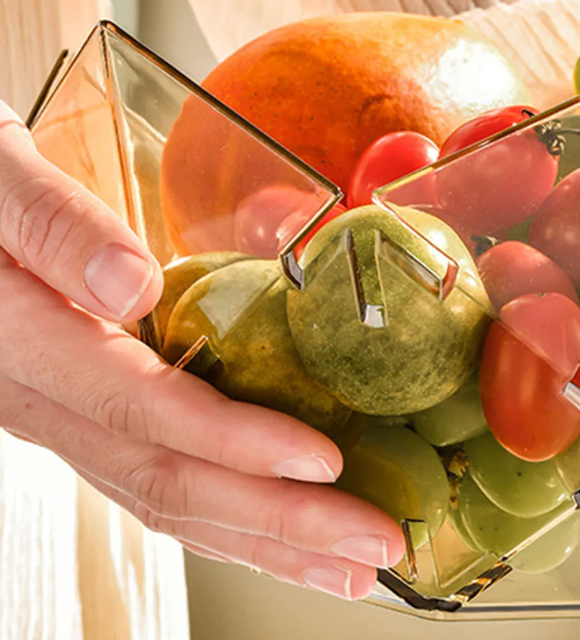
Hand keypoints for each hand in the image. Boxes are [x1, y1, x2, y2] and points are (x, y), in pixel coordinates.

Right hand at [0, 100, 403, 600]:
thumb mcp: (3, 182)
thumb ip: (58, 228)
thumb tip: (135, 286)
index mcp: (25, 342)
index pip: (143, 409)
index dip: (237, 441)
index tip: (324, 462)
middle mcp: (40, 401)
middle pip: (166, 479)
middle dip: (279, 522)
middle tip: (375, 545)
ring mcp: (62, 417)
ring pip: (164, 498)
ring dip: (265, 540)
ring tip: (351, 565)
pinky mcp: (86, 414)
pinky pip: (157, 478)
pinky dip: (231, 513)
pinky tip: (286, 529)